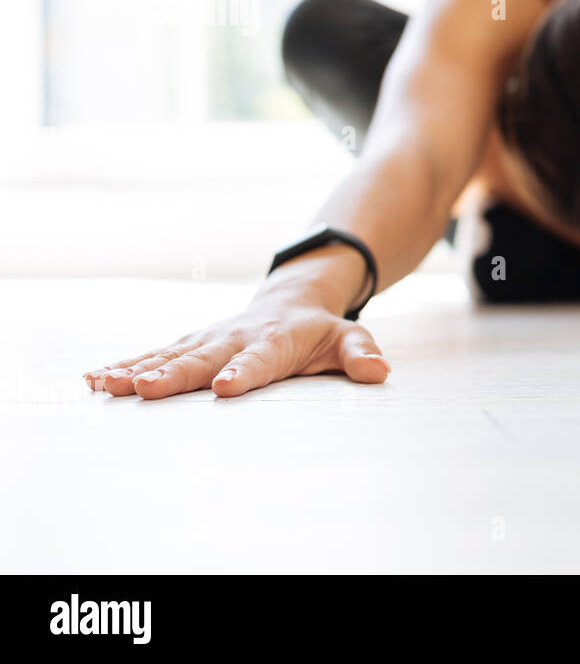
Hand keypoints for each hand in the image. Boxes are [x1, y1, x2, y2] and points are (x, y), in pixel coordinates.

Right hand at [82, 291, 389, 399]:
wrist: (293, 297)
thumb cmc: (321, 328)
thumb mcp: (348, 338)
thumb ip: (361, 354)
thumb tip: (379, 371)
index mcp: (275, 340)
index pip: (259, 359)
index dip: (243, 372)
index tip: (226, 387)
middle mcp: (235, 336)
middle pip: (203, 358)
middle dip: (173, 374)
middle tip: (143, 389)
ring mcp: (208, 338)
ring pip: (170, 354)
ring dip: (137, 370)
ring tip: (105, 387)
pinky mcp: (189, 342)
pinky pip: (153, 354)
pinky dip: (124, 365)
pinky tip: (93, 381)